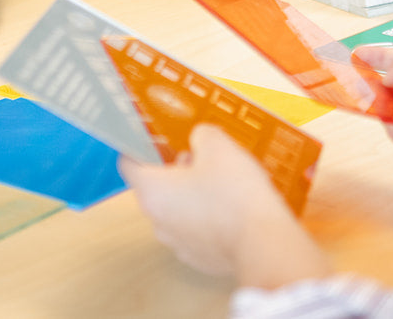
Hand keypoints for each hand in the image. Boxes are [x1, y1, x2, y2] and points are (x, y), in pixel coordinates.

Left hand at [120, 124, 329, 287]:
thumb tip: (200, 140)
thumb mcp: (217, 145)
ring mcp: (178, 243)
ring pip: (176, 208)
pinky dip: (207, 216)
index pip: (128, 164)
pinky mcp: (199, 257)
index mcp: (153, 192)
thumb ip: (201, 135)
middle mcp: (158, 221)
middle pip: (155, 186)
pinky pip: (195, 228)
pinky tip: (231, 206)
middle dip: (175, 168)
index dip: (140, 145)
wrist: (263, 241)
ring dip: (191, 192)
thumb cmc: (235, 193)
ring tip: (222, 181)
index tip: (156, 137)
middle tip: (200, 156)